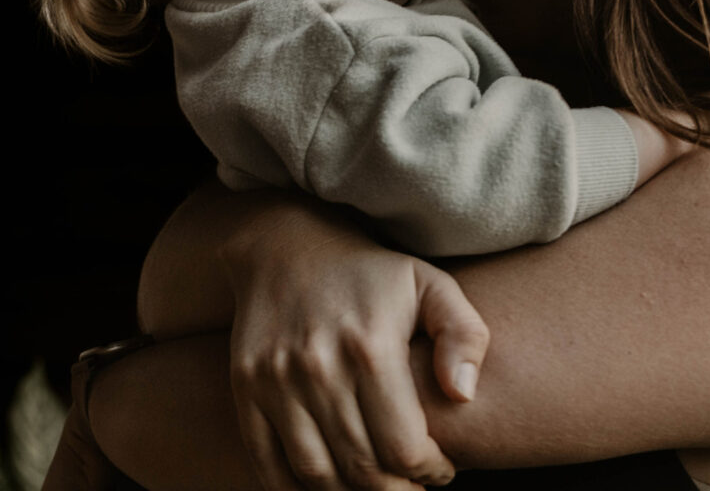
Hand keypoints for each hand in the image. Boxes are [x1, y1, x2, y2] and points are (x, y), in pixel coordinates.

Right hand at [222, 201, 489, 489]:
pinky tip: (330, 483)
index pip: (404, 448)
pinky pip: (268, 465)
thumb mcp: (431, 283)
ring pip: (316, 476)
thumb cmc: (372, 271)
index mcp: (371, 346)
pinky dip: (296, 490)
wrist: (289, 244)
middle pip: (362, 471)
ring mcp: (276, 379)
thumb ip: (463, 334)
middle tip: (410, 484)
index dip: (430, 471)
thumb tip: (463, 395)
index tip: (440, 468)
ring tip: (374, 483)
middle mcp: (319, 367)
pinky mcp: (246, 387)